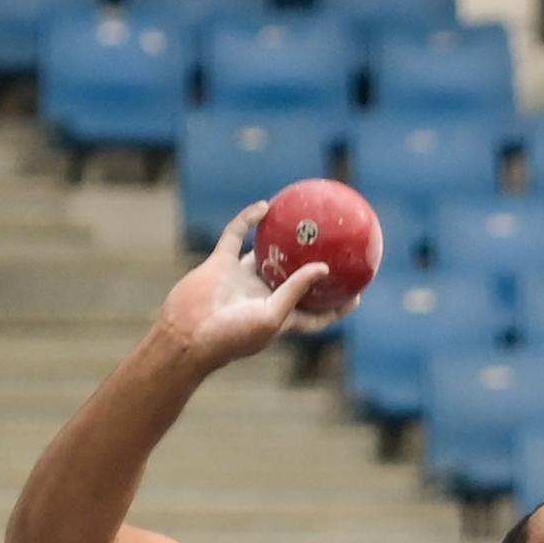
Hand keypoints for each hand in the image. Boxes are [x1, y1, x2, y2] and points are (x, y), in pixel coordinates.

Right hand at [156, 204, 333, 367]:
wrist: (186, 334)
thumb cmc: (232, 336)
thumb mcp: (272, 317)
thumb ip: (296, 291)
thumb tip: (323, 267)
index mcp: (279, 317)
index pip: (314, 314)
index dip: (336, 307)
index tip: (357, 294)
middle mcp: (262, 297)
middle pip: (293, 280)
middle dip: (312, 267)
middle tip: (336, 248)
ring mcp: (241, 279)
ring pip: (266, 254)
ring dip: (280, 238)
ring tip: (301, 218)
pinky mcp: (220, 264)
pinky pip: (237, 236)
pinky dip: (249, 221)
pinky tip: (265, 206)